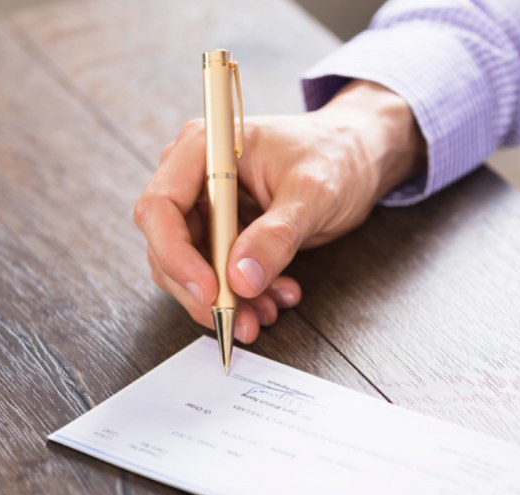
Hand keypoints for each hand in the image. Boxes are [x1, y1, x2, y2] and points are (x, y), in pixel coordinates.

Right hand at [134, 81, 424, 342]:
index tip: (210, 291)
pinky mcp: (223, 233)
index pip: (161, 206)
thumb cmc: (336, 155)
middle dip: (203, 290)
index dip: (176, 255)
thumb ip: (277, 235)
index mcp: (205, 149)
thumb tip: (241, 277)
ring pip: (191, 269)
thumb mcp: (313, 193)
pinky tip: (275, 298)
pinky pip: (218, 275)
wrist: (358, 157)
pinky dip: (242, 295)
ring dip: (225, 300)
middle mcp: (195, 177)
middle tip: (237, 320)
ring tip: (266, 312)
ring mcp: (207, 207)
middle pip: (168, 245)